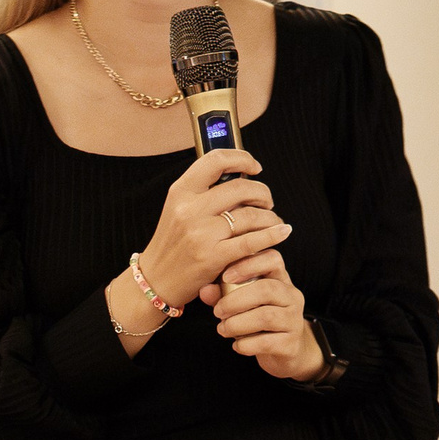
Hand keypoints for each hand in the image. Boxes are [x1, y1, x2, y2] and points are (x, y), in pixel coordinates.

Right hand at [137, 145, 288, 310]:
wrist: (156, 281)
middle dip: (262, 192)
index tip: (255, 167)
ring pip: (250, 215)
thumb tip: (239, 176)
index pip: (216, 161)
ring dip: (269, 216)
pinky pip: (252, 241)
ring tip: (271, 220)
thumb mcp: (178, 210)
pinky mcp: (212, 257)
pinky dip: (273, 235)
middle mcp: (189, 210)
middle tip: (266, 201)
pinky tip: (282, 232)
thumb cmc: (172, 245)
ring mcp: (201, 234)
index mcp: (181, 192)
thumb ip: (202, 193)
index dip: (242, 158)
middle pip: (241, 188)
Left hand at [199, 246, 325, 381]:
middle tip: (217, 312)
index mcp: (280, 279)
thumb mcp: (239, 303)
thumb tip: (204, 290)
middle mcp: (291, 296)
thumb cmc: (257, 320)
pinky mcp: (291, 344)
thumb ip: (222, 294)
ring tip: (223, 329)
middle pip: (266, 289)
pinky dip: (245, 344)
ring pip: (266, 317)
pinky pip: (266, 342)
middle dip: (235, 300)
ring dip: (237, 324)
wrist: (283, 350)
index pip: (272, 259)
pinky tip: (236, 345)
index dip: (248, 264)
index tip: (225, 277)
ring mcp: (294, 320)